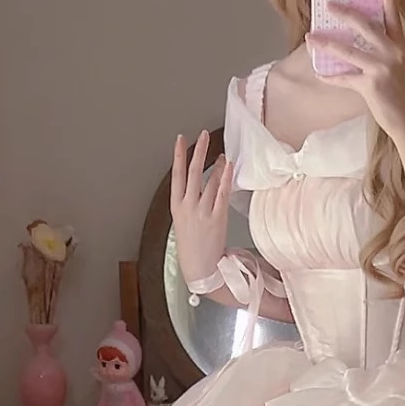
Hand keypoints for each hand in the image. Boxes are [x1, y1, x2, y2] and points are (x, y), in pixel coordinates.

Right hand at [169, 130, 233, 285]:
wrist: (201, 270)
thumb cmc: (193, 248)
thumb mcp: (182, 223)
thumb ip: (188, 203)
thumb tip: (199, 185)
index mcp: (176, 207)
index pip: (177, 175)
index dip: (178, 155)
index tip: (181, 139)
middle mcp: (188, 207)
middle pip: (193, 172)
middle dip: (199, 151)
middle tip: (203, 136)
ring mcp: (203, 212)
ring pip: (210, 181)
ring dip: (216, 165)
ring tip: (221, 154)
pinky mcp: (218, 218)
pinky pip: (222, 193)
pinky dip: (225, 178)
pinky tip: (228, 167)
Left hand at [308, 0, 404, 142]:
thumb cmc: (399, 92)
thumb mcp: (398, 65)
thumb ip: (385, 48)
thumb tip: (360, 36)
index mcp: (400, 45)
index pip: (394, 16)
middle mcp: (393, 53)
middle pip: (366, 26)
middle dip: (345, 13)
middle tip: (329, 5)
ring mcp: (382, 69)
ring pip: (349, 51)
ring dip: (327, 44)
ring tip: (311, 38)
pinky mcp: (371, 86)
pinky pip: (345, 78)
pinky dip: (331, 77)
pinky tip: (320, 73)